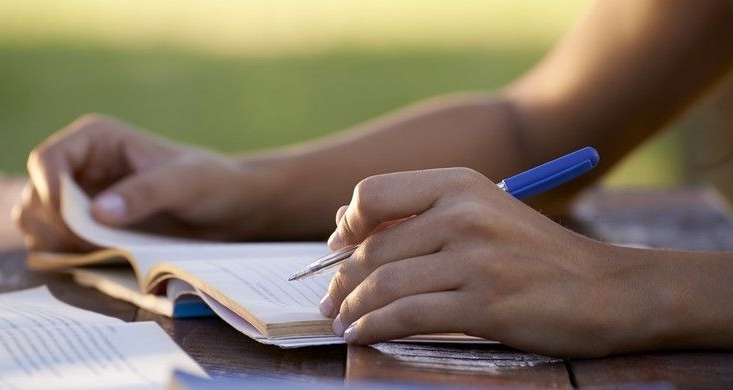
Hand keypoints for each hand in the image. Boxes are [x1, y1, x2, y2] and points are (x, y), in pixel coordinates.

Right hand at [13, 114, 267, 250]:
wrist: (227, 208)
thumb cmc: (210, 183)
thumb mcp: (184, 184)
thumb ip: (144, 194)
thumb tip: (98, 212)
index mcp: (96, 140)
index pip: (47, 161)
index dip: (48, 191)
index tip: (72, 221)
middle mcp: (80, 166)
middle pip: (36, 196)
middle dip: (52, 225)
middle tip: (88, 246)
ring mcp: (80, 198)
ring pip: (37, 222)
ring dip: (54, 243)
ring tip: (93, 253)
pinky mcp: (87, 226)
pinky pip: (55, 243)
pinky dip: (64, 255)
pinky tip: (94, 260)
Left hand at [320, 168, 645, 357]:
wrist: (607, 289)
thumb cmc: (534, 254)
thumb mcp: (482, 213)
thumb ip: (420, 215)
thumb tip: (344, 228)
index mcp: (459, 184)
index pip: (373, 194)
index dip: (347, 224)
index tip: (338, 249)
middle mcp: (464, 213)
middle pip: (373, 248)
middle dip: (342, 280)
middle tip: (330, 300)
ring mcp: (476, 259)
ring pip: (385, 284)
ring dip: (353, 308)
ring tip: (341, 321)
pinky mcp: (486, 304)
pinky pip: (408, 317)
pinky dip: (375, 328)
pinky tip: (362, 335)